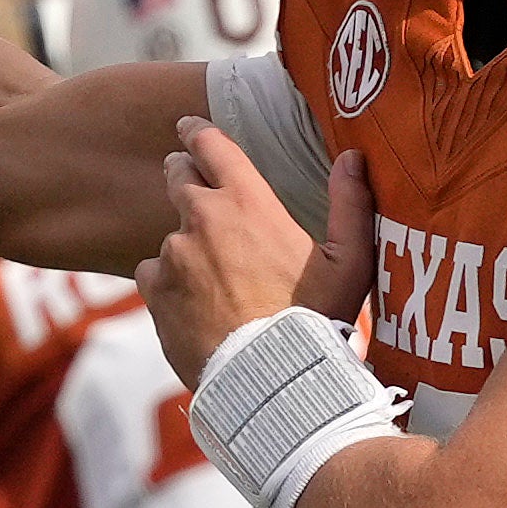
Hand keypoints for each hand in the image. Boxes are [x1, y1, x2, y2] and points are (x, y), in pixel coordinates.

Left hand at [141, 122, 365, 384]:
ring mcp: (172, 255)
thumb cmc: (315, 320)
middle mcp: (201, 219)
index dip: (197, 131)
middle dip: (183, 174)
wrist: (270, 380)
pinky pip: (154, 275)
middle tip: (191, 184)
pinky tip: (194, 304)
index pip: (211, 145)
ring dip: (185, 246)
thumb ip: (351, 205)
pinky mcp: (154, 291)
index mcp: (246, 201)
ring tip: (212, 277)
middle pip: (178, 177)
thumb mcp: (350, 263)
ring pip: (170, 236)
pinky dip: (169, 283)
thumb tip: (352, 158)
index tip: (189, 127)